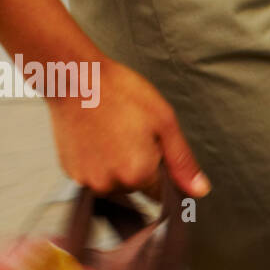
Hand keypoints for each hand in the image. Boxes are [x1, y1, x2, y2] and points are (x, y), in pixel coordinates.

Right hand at [0, 0, 209, 198]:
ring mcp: (86, 179)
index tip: (152, 146)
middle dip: (138, 166)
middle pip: (135, 187)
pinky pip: (93, 175)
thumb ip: (182, 162)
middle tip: (130, 132)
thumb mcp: (164, 122)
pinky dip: (97, 161)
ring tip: (112, 133)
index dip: (160, 169)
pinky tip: (97, 137)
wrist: (75, 77)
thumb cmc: (119, 93)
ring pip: (113, 183)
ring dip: (117, 166)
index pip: (160, 192)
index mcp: (137, 174)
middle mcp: (110, 183)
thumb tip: (199, 190)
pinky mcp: (70, 171)